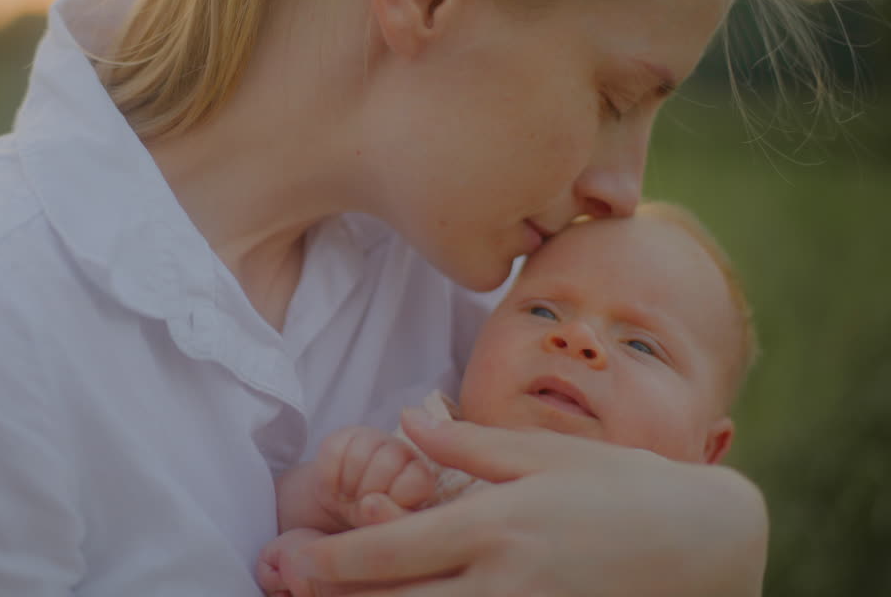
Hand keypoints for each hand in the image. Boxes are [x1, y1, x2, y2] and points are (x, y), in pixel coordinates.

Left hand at [281, 408, 767, 595]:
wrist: (706, 544)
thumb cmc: (623, 486)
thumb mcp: (542, 453)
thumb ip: (466, 442)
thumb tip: (407, 418)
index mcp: (493, 524)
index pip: (390, 550)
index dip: (333, 561)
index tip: (292, 563)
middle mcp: (503, 581)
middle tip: (292, 588)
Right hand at [314, 426, 435, 528]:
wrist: (344, 510)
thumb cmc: (373, 524)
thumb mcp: (386, 532)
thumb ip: (388, 520)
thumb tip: (369, 504)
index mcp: (422, 479)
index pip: (416, 480)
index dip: (394, 500)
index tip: (384, 513)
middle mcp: (404, 452)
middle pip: (386, 463)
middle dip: (367, 493)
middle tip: (362, 506)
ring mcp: (375, 439)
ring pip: (358, 457)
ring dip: (347, 486)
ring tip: (349, 499)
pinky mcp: (346, 435)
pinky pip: (333, 452)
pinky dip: (329, 478)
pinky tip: (335, 487)